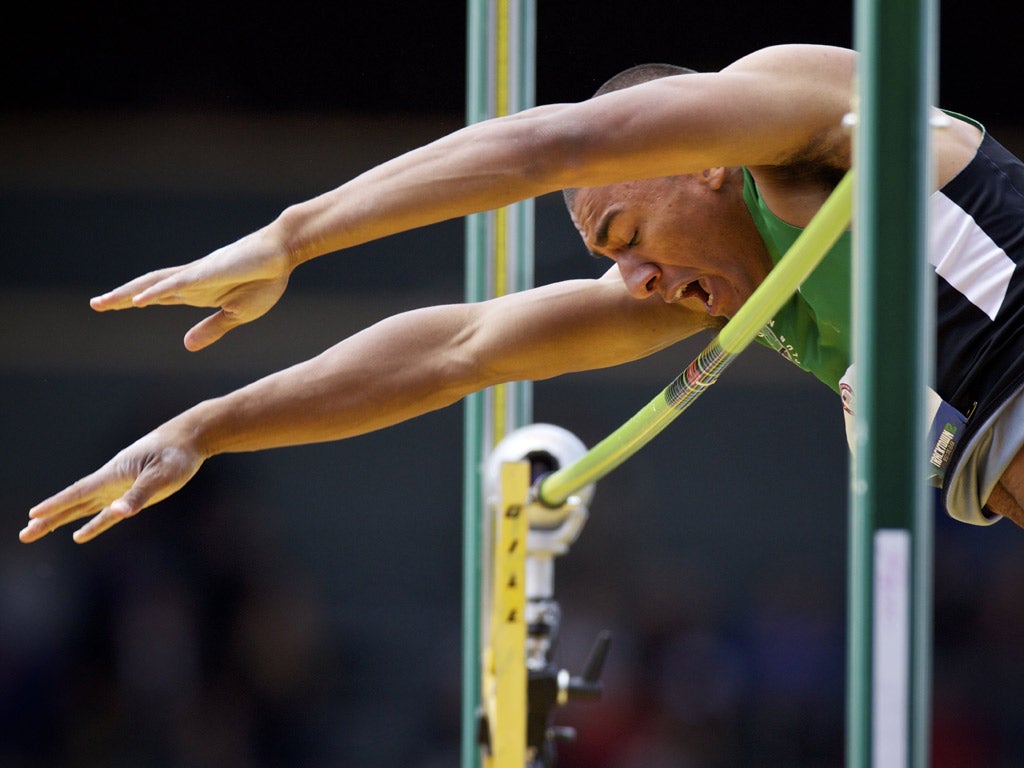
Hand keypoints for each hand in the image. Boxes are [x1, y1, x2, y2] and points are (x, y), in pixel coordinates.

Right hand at [20, 428, 204, 543]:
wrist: (190, 439)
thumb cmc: (176, 454)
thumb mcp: (161, 475)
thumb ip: (139, 495)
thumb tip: (118, 513)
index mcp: (113, 475)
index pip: (78, 493)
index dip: (56, 505)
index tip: (33, 515)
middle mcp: (110, 482)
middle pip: (73, 503)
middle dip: (49, 519)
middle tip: (24, 534)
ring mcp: (120, 488)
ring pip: (84, 508)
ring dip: (62, 520)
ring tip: (37, 531)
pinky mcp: (133, 494)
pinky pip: (107, 513)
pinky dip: (94, 524)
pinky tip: (80, 536)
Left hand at [89, 228, 292, 350]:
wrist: (283, 254)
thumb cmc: (264, 280)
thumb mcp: (237, 314)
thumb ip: (211, 329)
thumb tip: (187, 346)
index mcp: (198, 292)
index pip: (158, 296)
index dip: (134, 301)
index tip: (112, 306)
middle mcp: (191, 281)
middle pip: (149, 288)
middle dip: (121, 297)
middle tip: (95, 305)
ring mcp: (198, 275)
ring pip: (155, 283)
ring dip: (128, 293)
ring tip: (104, 303)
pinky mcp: (209, 272)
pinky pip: (177, 283)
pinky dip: (156, 291)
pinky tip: (138, 300)